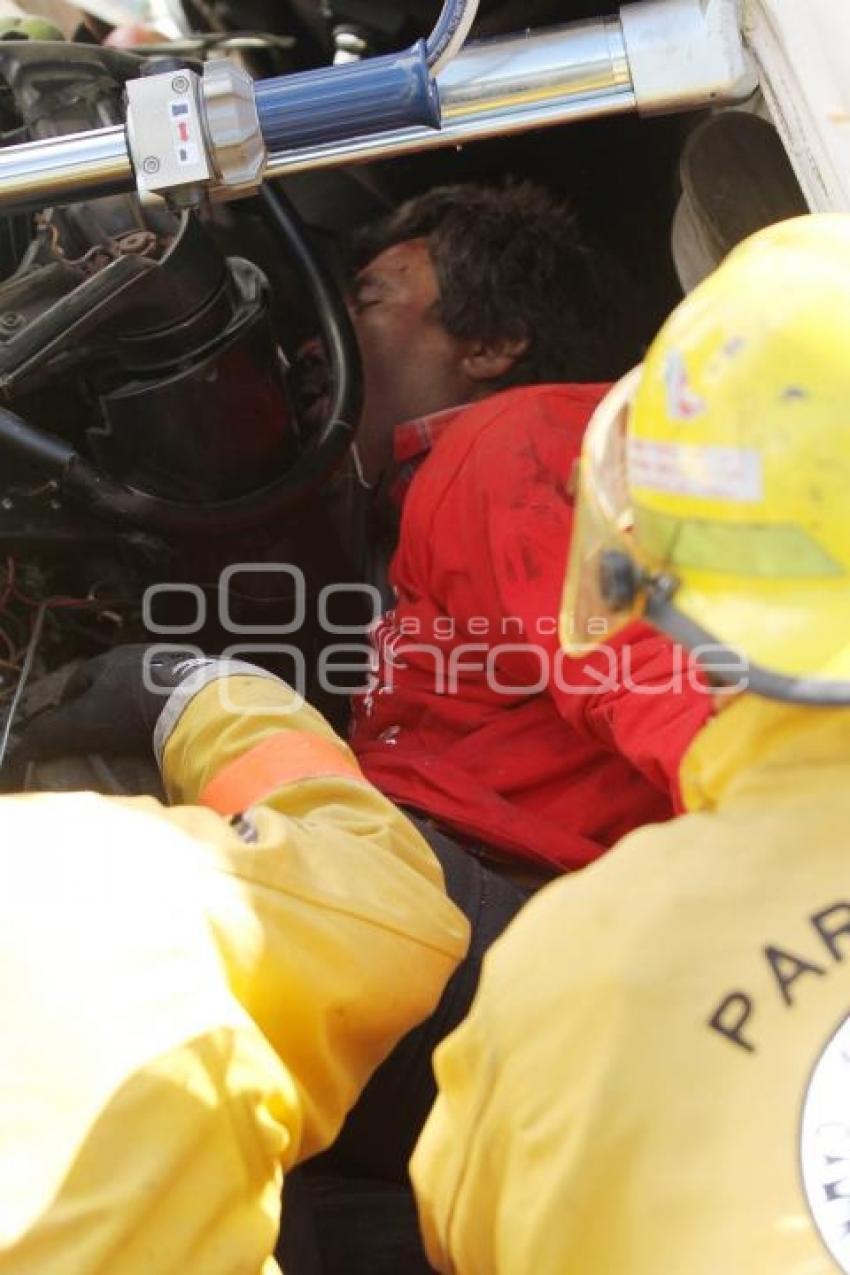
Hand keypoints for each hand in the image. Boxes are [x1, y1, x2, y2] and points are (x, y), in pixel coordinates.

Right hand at [15, 644, 198, 760]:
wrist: (199, 706)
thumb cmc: (133, 711)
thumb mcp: (82, 725)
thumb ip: (48, 735)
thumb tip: (23, 748)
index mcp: (111, 659)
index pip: (80, 680)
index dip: (69, 704)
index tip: (68, 729)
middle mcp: (144, 655)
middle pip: (116, 683)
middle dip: (107, 706)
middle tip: (104, 735)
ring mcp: (177, 665)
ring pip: (148, 689)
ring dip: (140, 709)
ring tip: (138, 737)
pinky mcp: (204, 681)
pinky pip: (178, 697)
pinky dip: (169, 713)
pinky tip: (170, 731)